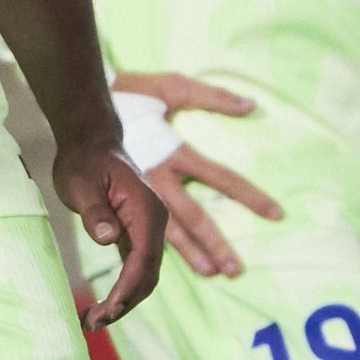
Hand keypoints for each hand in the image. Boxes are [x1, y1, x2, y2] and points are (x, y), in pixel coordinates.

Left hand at [53, 138, 168, 329]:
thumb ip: (95, 211)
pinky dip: (122, 290)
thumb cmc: (84, 160)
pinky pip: (136, 268)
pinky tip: (104, 305)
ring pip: (144, 276)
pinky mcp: (137, 234)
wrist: (92, 142)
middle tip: (92, 323)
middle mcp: (155, 222)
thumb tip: (108, 237)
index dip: (125, 290)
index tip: (105, 310)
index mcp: (147, 211)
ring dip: (123, 301)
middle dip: (124, 303)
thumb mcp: (81, 183)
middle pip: (148, 275)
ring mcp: (148, 229)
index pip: (142, 260)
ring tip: (93, 321)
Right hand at [113, 69, 278, 279]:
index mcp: (172, 156)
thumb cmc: (132, 97)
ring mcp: (138, 199)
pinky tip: (170, 263)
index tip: (276, 214)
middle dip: (215, 244)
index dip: (248, 198)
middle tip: (235, 270)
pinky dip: (158, 249)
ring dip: (190, 254)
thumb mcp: (171, 87)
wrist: (83, 112)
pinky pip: (142, 234)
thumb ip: (212, 97)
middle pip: (193, 218)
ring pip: (167, 232)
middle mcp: (156, 184)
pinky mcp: (124, 206)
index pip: (219, 179)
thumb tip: (252, 106)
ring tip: (210, 273)